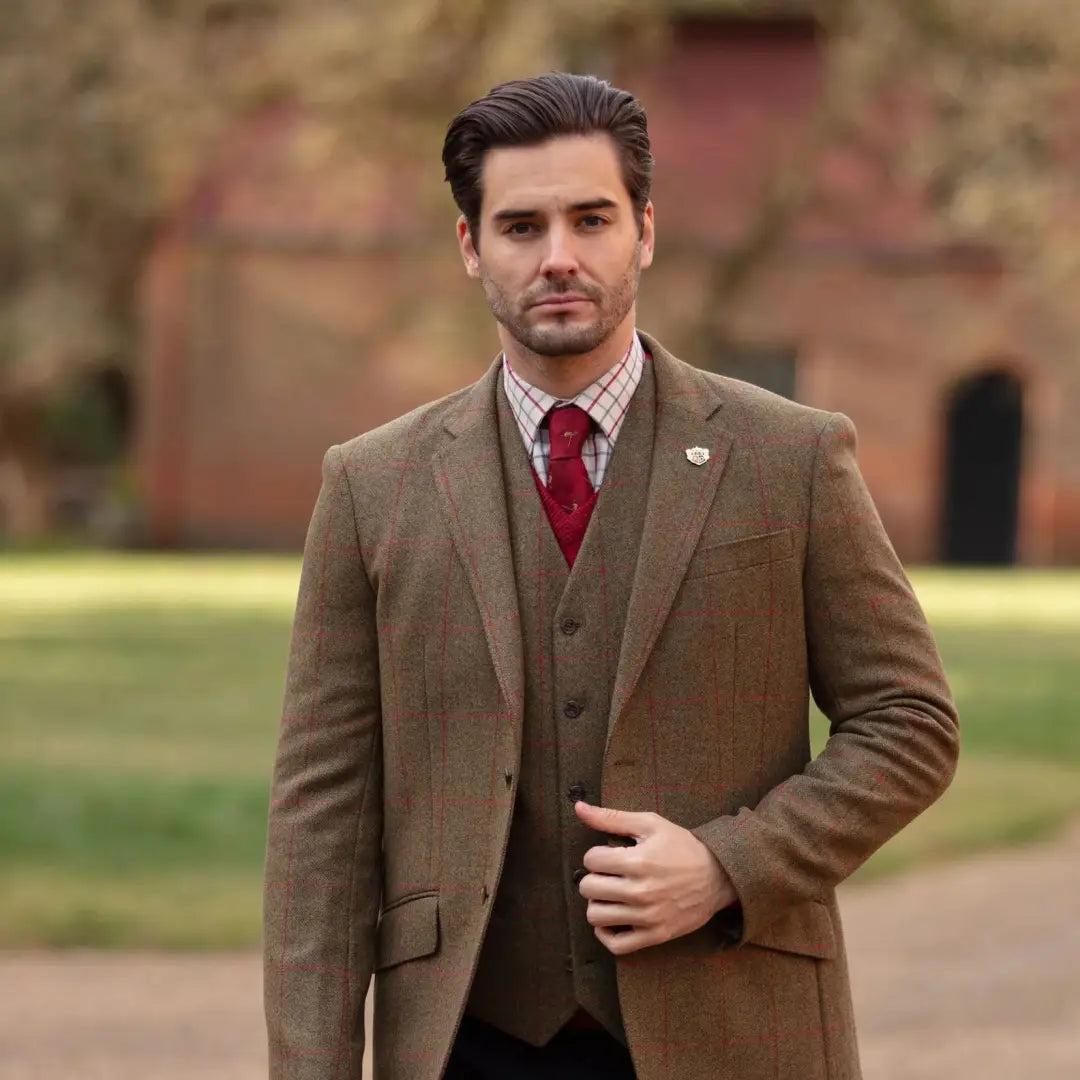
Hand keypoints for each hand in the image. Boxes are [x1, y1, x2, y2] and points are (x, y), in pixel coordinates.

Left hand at [573, 800, 738, 955]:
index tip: (610, 855)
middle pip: (588, 888)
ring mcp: (647, 917)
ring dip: (598, 904)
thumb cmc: (682, 846)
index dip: (597, 854)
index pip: (590, 860)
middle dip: (594, 877)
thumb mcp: (650, 824)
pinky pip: (616, 945)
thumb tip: (578, 808)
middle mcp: (640, 891)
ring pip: (596, 917)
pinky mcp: (655, 936)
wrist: (717, 876)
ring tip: (610, 895)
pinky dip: (607, 934)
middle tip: (609, 874)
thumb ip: (611, 817)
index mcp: (637, 861)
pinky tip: (613, 919)